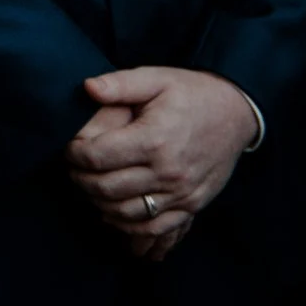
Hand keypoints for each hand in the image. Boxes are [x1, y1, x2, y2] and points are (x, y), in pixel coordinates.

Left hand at [66, 67, 259, 251]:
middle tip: (73, 169)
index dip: (74, 154)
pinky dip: (127, 224)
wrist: (236, 114)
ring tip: (89, 186)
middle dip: (81, 179)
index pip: (98, 157)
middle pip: (107, 188)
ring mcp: (182, 193)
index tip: (69, 148)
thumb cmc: (191, 93)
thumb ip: (120, 84)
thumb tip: (88, 87)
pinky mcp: (192, 205)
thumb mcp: (156, 78)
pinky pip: (154, 227)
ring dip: (99, 203)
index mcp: (154, 139)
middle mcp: (168, 171)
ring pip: (126, 212)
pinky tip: (112, 211)